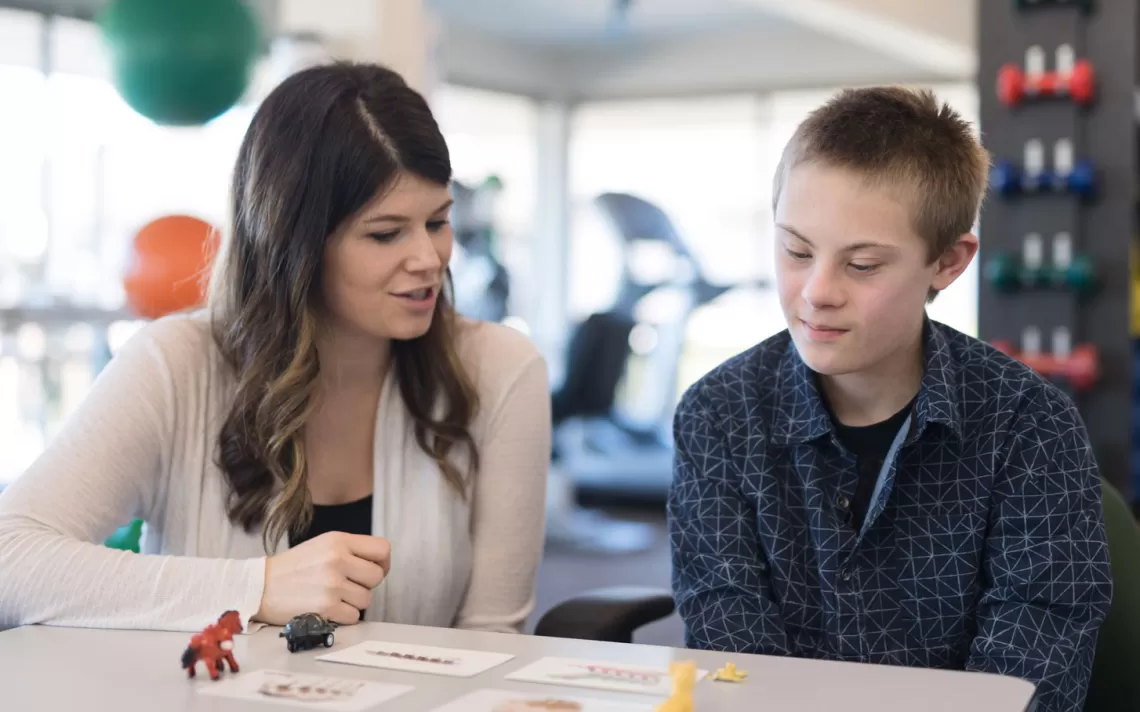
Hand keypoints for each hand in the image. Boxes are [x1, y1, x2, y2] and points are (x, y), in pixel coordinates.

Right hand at [255, 532, 390, 624]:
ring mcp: (332, 583)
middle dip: (365, 585)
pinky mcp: (326, 607)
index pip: (382, 549)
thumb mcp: (323, 546)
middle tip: (347, 586)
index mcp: (338, 540)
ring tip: (331, 596)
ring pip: (366, 599)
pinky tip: (326, 609)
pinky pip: (354, 617)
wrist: (259, 587)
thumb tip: (380, 564)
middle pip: (377, 577)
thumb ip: (351, 550)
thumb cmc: (293, 568)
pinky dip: (343, 617)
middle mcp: (337, 559)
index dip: (383, 563)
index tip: (374, 570)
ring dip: (353, 602)